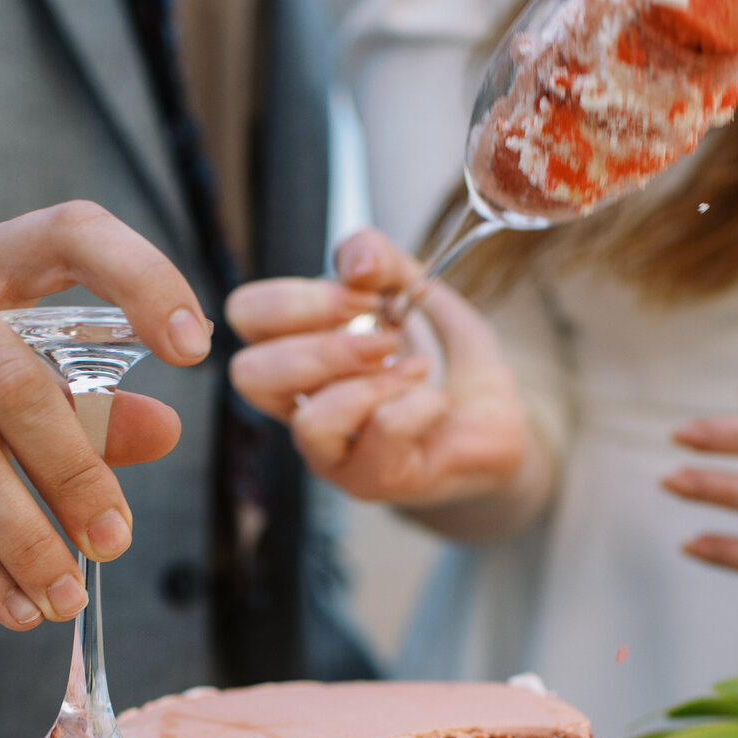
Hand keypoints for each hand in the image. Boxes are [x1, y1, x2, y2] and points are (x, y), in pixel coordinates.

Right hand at [0, 202, 211, 628]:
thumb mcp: (4, 373)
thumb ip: (85, 401)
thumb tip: (165, 433)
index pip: (72, 234)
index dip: (141, 278)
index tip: (196, 348)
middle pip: (14, 382)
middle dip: (76, 474)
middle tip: (116, 541)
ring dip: (25, 540)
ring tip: (65, 597)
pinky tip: (13, 605)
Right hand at [226, 229, 550, 534]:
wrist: (492, 419)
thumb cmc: (439, 357)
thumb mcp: (411, 287)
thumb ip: (375, 257)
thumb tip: (355, 263)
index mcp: (293, 354)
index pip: (245, 317)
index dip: (295, 299)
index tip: (360, 295)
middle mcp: (299, 408)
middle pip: (250, 375)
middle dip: (324, 345)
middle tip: (383, 337)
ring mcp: (332, 455)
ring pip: (312, 422)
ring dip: (372, 383)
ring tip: (413, 369)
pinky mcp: (375, 480)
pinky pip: (384, 431)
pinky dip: (419, 402)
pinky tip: (436, 401)